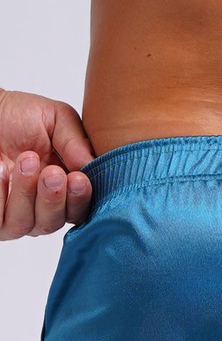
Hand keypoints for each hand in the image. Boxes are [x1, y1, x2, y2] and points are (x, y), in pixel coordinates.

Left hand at [0, 89, 95, 240]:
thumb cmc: (18, 115)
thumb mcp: (56, 119)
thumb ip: (77, 143)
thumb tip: (93, 168)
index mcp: (65, 190)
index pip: (79, 210)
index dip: (81, 200)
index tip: (79, 179)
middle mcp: (42, 207)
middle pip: (56, 223)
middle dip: (55, 199)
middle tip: (52, 173)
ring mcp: (17, 215)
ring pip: (30, 225)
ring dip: (28, 193)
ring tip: (26, 161)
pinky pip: (1, 220)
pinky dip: (2, 193)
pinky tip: (2, 168)